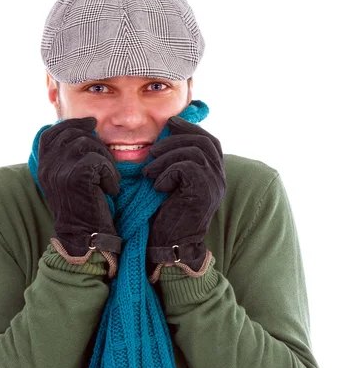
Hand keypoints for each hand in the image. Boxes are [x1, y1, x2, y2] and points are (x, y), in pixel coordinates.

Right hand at [38, 117, 121, 255]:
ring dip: (105, 160)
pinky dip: (110, 175)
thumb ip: (68, 157)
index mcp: (43, 166)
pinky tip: (110, 190)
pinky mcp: (77, 175)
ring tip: (108, 179)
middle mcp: (47, 166)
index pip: (50, 133)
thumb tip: (87, 127)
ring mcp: (59, 170)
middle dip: (94, 141)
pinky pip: (100, 161)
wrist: (84, 236)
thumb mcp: (67, 180)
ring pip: (88, 144)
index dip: (71, 123)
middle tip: (106, 159)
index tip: (90, 123)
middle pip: (72, 134)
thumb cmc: (83, 208)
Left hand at [142, 116, 226, 270]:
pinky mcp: (204, 192)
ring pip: (193, 152)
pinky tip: (157, 186)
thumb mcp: (173, 183)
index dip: (190, 128)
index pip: (209, 141)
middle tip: (153, 151)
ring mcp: (214, 185)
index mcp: (213, 174)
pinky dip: (166, 173)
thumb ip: (177, 163)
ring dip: (165, 158)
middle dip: (175, 139)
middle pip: (203, 141)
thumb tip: (166, 135)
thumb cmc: (166, 215)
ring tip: (148, 172)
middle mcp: (219, 178)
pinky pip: (186, 167)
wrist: (170, 244)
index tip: (170, 123)